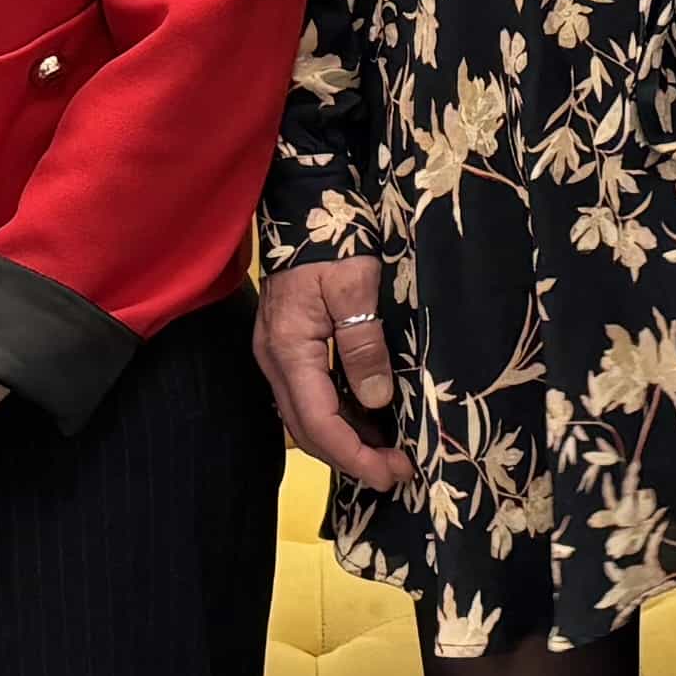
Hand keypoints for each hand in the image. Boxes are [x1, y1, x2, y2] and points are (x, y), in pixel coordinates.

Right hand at [257, 253, 406, 488]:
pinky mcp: (289, 348)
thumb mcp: (355, 286)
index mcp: (289, 349)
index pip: (319, 422)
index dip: (356, 455)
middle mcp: (276, 361)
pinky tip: (371, 420)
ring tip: (390, 454)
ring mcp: (278, 356)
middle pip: (308, 430)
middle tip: (399, 472)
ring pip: (307, 417)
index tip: (393, 472)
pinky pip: (310, 396)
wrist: (306, 202)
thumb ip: (363, 344)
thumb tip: (377, 401)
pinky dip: (340, 417)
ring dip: (347, 441)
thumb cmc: (333, 238)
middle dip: (352, 458)